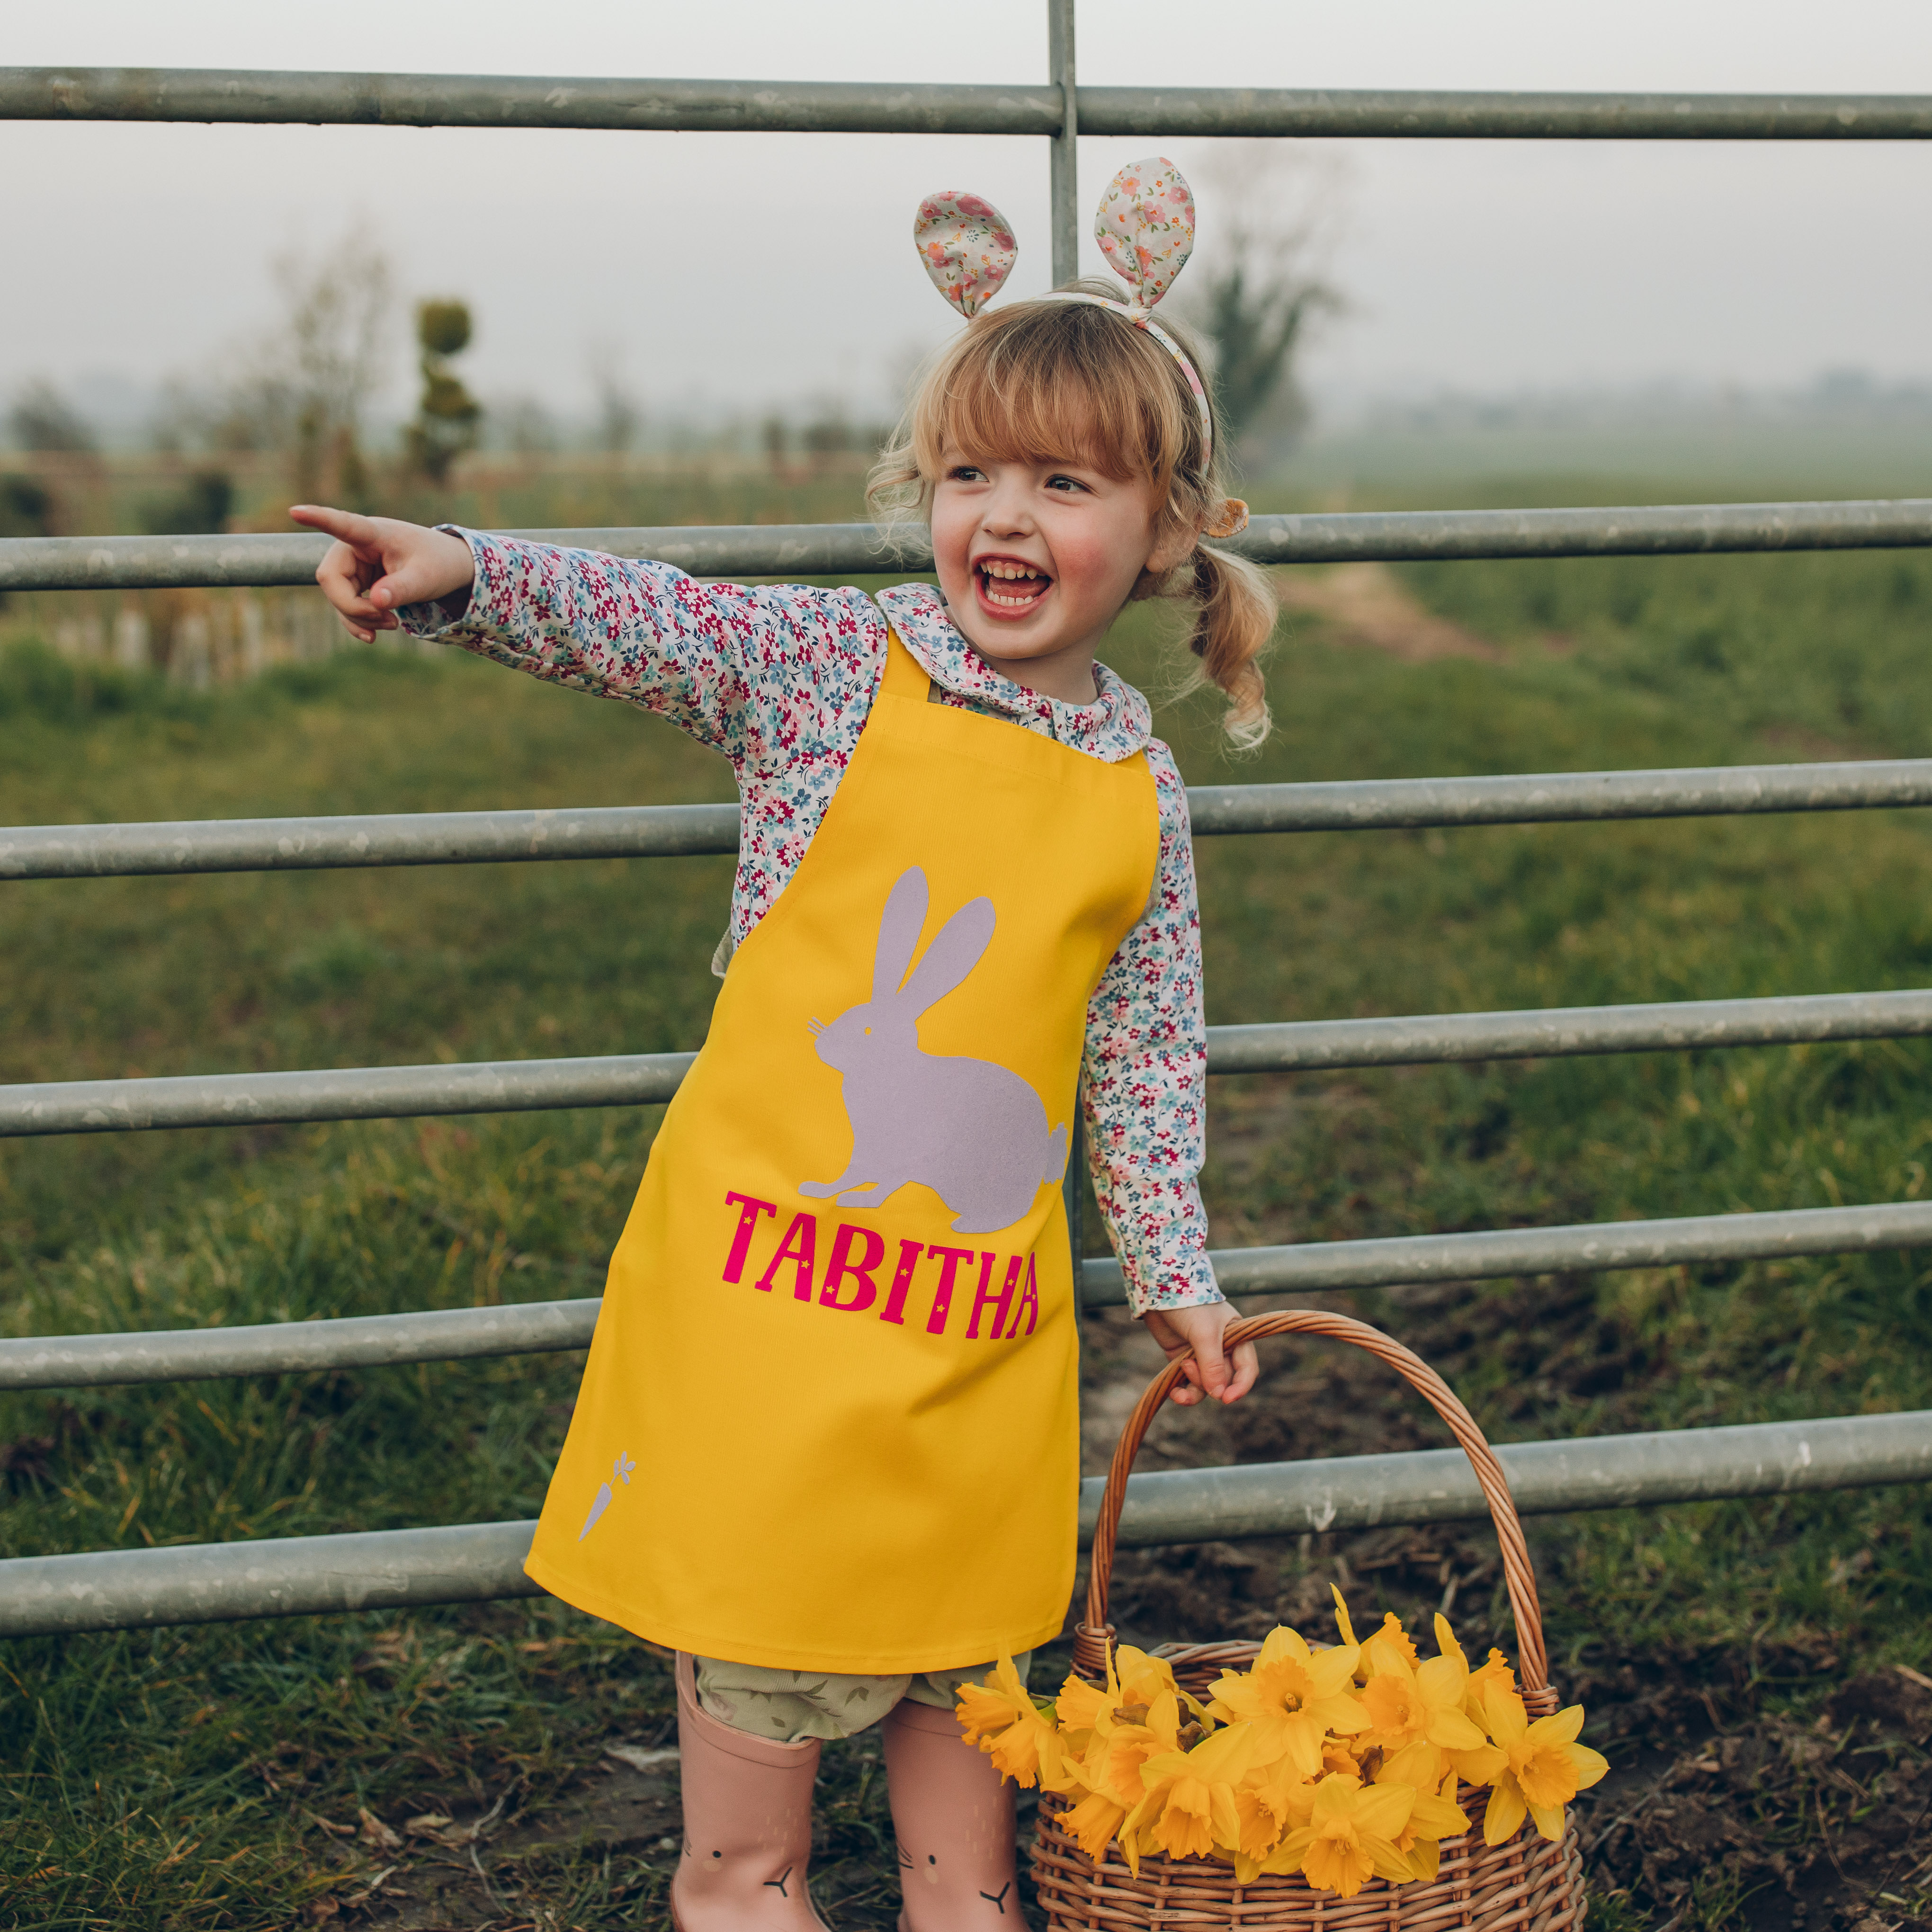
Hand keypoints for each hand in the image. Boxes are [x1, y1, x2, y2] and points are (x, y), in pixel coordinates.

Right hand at [290, 505, 474, 642]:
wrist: (445, 568)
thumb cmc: (437, 564)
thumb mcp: (426, 578)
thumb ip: (402, 589)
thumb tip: (376, 602)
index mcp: (374, 533)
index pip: (343, 525)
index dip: (319, 519)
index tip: (296, 511)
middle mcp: (354, 546)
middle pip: (330, 578)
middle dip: (353, 607)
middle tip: (389, 621)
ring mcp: (351, 564)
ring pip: (336, 596)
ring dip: (360, 617)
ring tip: (393, 624)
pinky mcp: (354, 581)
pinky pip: (344, 605)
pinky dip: (357, 622)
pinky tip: (371, 636)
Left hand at [1140, 1301, 1258, 1406]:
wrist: (1159, 1289)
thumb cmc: (1190, 1305)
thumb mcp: (1204, 1333)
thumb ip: (1212, 1364)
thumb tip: (1218, 1395)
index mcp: (1237, 1339)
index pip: (1247, 1369)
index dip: (1240, 1386)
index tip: (1226, 1399)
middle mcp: (1222, 1349)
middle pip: (1223, 1380)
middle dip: (1208, 1382)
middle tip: (1188, 1366)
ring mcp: (1201, 1355)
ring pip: (1205, 1385)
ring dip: (1194, 1389)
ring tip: (1180, 1374)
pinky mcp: (1182, 1358)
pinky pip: (1187, 1383)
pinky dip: (1182, 1390)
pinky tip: (1174, 1392)